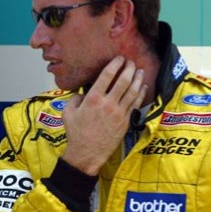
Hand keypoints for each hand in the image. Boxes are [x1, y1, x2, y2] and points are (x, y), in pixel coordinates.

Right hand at [61, 56, 145, 174]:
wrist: (87, 153)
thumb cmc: (76, 133)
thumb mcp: (67, 112)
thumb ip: (75, 98)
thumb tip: (82, 93)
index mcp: (93, 99)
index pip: (107, 76)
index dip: (115, 64)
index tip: (119, 58)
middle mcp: (108, 103)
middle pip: (123, 81)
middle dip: (128, 68)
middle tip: (130, 62)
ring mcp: (119, 113)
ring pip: (132, 91)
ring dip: (137, 79)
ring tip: (139, 70)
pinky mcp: (126, 121)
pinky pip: (136, 104)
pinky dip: (140, 93)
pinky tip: (143, 87)